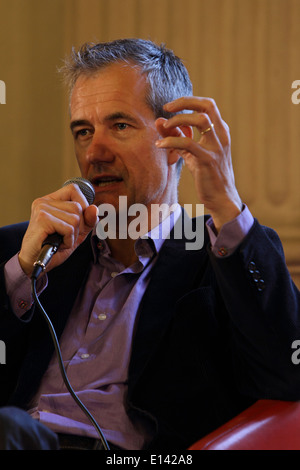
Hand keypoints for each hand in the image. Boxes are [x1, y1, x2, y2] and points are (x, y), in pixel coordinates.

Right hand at [19, 183, 98, 275]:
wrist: (35, 263)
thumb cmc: (54, 247)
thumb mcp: (77, 232)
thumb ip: (88, 220)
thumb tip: (94, 208)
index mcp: (51, 200)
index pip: (74, 190)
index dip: (82, 206)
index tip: (76, 222)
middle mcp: (44, 202)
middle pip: (78, 207)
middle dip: (78, 227)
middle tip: (64, 237)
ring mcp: (42, 209)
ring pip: (75, 219)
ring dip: (73, 236)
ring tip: (60, 241)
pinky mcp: (42, 220)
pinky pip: (69, 228)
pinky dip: (68, 241)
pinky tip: (58, 244)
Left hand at [155, 97, 241, 231]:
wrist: (221, 197)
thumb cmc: (206, 174)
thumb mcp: (192, 153)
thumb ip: (177, 136)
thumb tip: (159, 121)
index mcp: (220, 131)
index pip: (208, 105)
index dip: (188, 101)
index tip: (171, 106)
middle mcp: (221, 136)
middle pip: (207, 106)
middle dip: (185, 102)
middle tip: (167, 108)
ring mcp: (216, 147)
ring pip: (200, 120)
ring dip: (179, 119)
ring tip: (164, 126)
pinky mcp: (208, 160)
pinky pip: (188, 143)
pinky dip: (171, 140)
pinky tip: (160, 145)